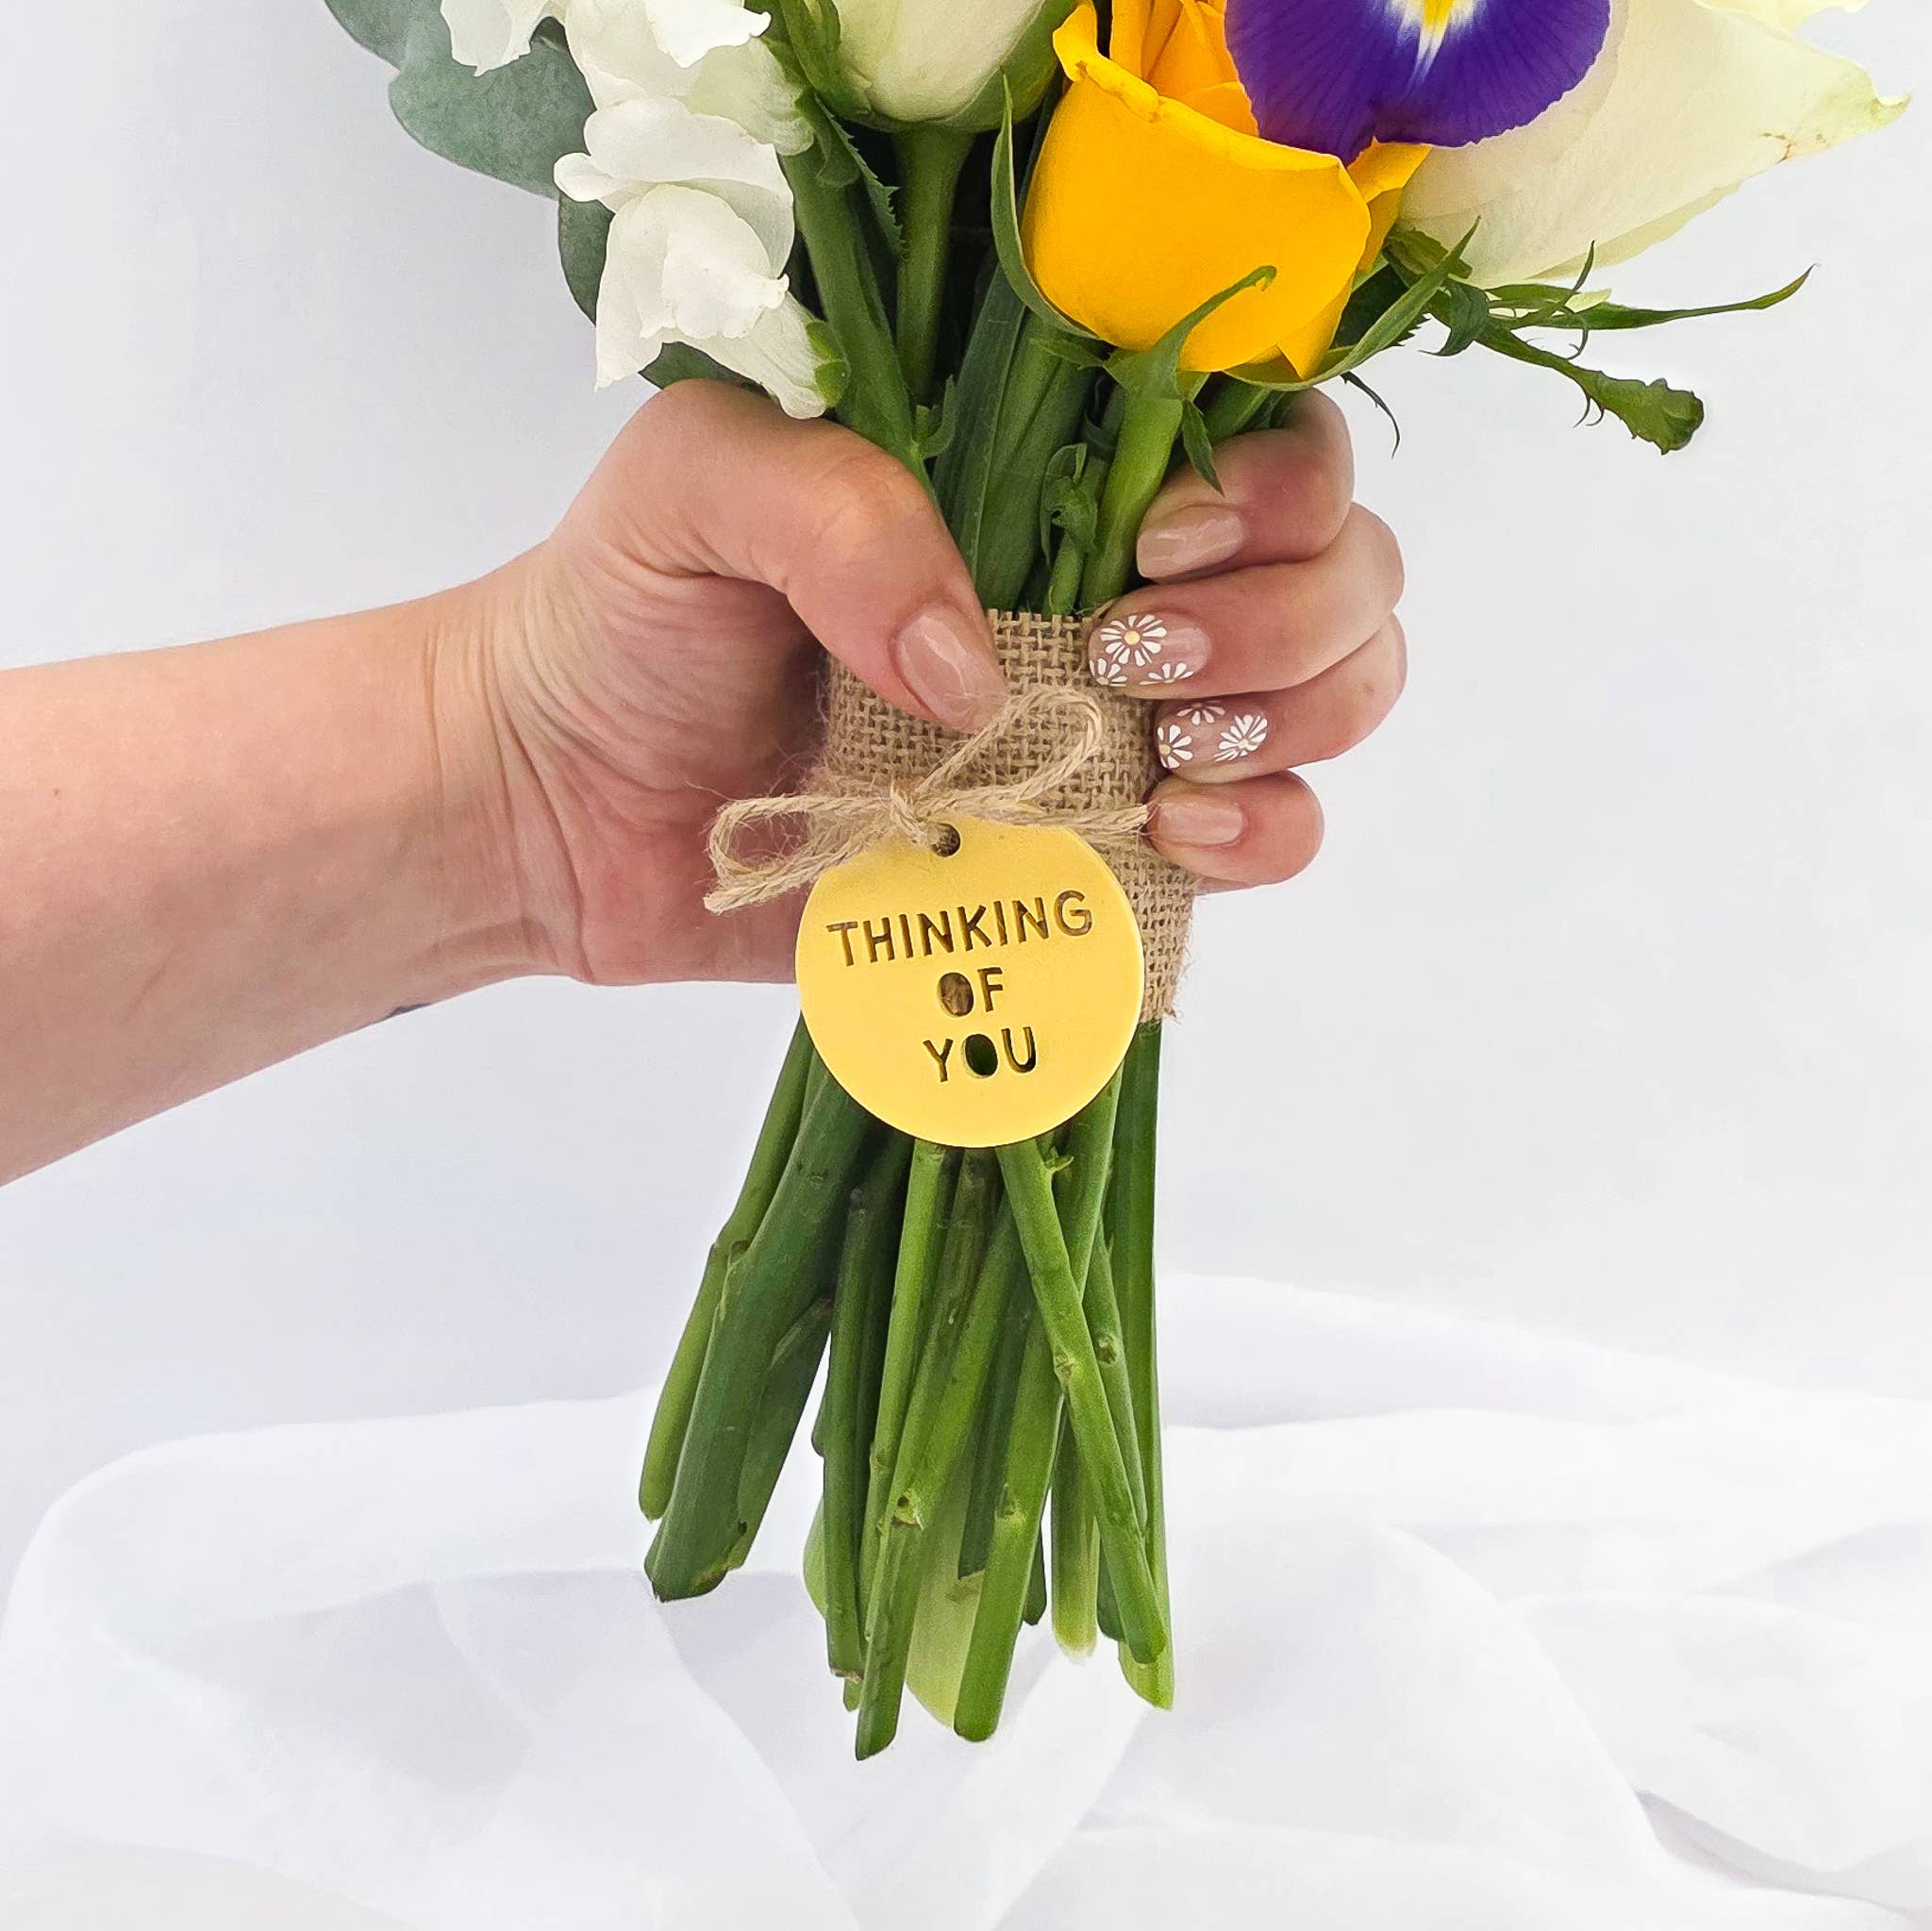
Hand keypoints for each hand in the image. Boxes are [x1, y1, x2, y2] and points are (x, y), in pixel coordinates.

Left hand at [463, 381, 1404, 986]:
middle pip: (1340, 573)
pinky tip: (1174, 833)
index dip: (1268, 485)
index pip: (1258, 436)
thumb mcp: (699, 487)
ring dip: (1295, 721)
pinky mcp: (1092, 856)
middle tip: (1130, 658)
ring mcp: (1118, 732)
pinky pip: (1264, 844)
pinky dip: (1264, 838)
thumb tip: (982, 670)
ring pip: (1332, 702)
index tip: (1154, 543)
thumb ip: (840, 514)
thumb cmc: (624, 616)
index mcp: (1048, 475)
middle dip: (1287, 616)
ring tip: (1159, 753)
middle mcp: (1117, 590)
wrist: (561, 802)